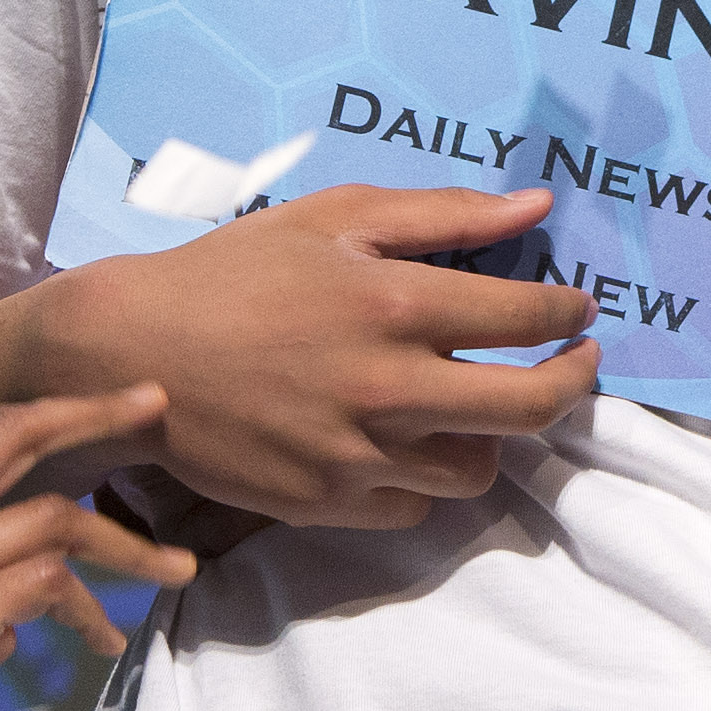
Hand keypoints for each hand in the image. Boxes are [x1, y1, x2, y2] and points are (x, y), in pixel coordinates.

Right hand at [0, 386, 195, 710]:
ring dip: (128, 541)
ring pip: (55, 512)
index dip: (22, 413)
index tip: (73, 408)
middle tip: (152, 400)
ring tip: (178, 565)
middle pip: (12, 432)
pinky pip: (48, 587)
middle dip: (90, 410)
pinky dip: (89, 611)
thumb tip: (4, 635)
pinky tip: (104, 644)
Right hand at [46, 185, 602, 528]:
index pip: (528, 318)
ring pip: (479, 467)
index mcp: (395, 305)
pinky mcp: (328, 504)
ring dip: (493, 434)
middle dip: (573, 383)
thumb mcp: (334, 219)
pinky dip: (423, 473)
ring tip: (475, 404)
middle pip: (532, 407)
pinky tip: (403, 437)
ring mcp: (359, 455)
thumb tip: (537, 206)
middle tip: (577, 365)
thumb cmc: (234, 273)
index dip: (570, 313)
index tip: (577, 311)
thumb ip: (444, 214)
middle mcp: (389, 388)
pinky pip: (415, 504)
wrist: (132, 354)